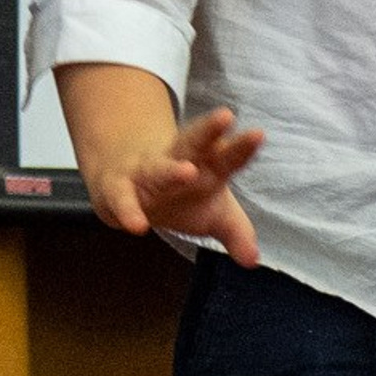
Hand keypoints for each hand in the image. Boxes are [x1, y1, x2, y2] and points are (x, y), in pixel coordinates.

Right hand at [56, 63, 263, 264]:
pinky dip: (127, 210)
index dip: (241, 148)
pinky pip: (122, 198)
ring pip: (157, 168)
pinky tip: (136, 226)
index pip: (226, 156)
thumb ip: (237, 234)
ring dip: (171, 170)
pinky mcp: (118, 188)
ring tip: (188, 172)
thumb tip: (252, 260)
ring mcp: (145, 172)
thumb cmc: (181, 197)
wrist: (125, 184)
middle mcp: (175, 161)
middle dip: (208, 131)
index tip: (258, 134)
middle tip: (225, 116)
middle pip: (193, 142)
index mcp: (206, 165)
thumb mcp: (215, 215)